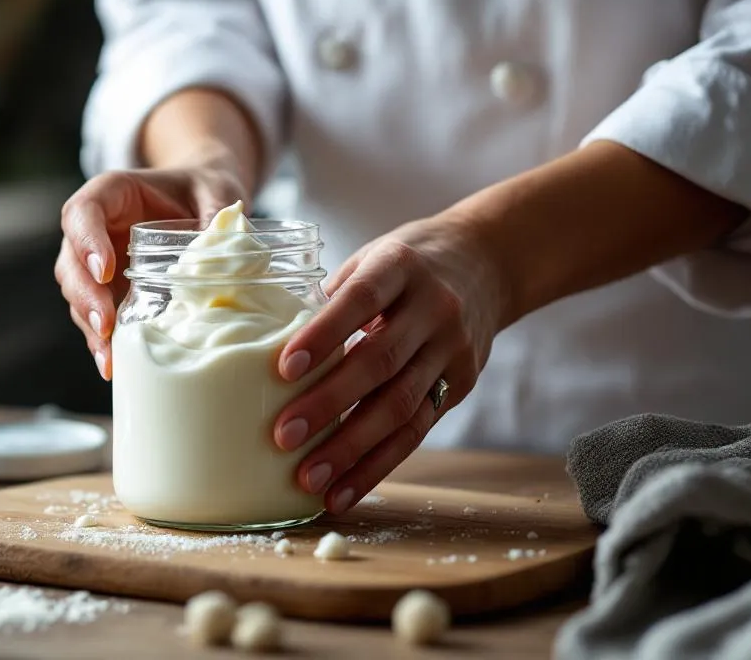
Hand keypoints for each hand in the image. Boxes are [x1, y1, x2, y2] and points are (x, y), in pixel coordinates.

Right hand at [56, 162, 247, 379]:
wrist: (199, 200)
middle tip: (105, 324)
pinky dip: (102, 341)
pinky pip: (95, 316)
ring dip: (91, 326)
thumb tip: (228, 248)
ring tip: (110, 356)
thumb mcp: (214, 189)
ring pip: (77, 294)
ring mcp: (96, 263)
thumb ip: (218, 210)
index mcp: (111, 194)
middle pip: (71, 262)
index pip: (83, 213)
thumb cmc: (200, 188)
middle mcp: (95, 229)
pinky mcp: (108, 292)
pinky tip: (114, 365)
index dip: (87, 241)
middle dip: (86, 296)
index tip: (106, 268)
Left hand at [271, 213, 507, 513]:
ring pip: (403, 407)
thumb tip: (263, 340)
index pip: (361, 300)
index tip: (284, 368)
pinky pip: (417, 431)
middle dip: (330, 403)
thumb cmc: (406, 264)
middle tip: (284, 437)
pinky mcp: (460, 385)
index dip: (324, 334)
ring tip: (310, 479)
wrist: (486, 264)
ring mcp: (452, 350)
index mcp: (400, 267)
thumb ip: (329, 297)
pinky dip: (377, 465)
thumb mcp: (371, 259)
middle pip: (382, 362)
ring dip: (353, 449)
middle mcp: (433, 309)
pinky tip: (344, 491)